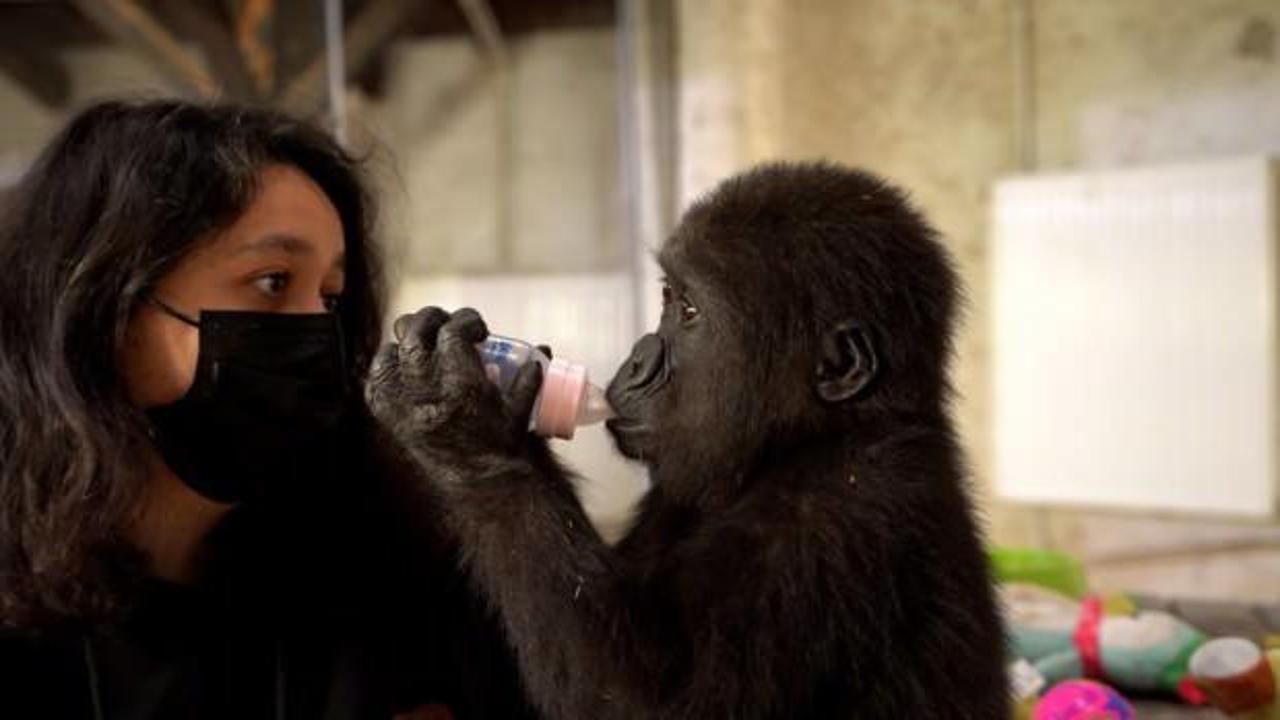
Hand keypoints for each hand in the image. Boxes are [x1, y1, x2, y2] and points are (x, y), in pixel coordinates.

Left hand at [366, 307, 543, 460]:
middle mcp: (428, 390)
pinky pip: (376, 381)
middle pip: (415, 331)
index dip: (466, 320)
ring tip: (424, 343)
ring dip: (408, 341)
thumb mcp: (520, 406)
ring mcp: (404, 405)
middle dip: (433, 318)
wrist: (480, 483)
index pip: (452, 331)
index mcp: (462, 384)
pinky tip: (402, 366)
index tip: (479, 328)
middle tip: (448, 323)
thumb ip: (528, 376)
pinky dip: (387, 367)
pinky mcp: (390, 419)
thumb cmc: (504, 446)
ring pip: (391, 351)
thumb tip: (541, 351)